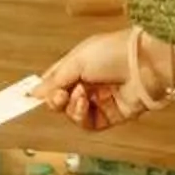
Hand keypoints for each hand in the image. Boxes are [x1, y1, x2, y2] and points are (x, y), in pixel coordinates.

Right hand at [35, 28, 174, 133]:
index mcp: (79, 65)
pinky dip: (80, 115)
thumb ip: (55, 78)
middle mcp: (88, 84)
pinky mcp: (111, 116)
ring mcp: (99, 101)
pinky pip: (87, 123)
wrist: (145, 63)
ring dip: (69, 107)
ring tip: (77, 95)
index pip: (55, 81)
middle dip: (55, 99)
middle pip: (61, 101)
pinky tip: (84, 103)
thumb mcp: (77, 59)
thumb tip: (34, 91)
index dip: (44, 89)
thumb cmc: (113, 51)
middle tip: (58, 95)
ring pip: (72, 114)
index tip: (29, 97)